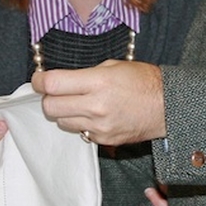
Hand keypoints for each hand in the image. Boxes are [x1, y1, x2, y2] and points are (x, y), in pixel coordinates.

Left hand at [31, 60, 165, 145]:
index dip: (39, 81)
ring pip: (62, 122)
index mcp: (98, 82)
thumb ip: (85, 74)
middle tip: (56, 91)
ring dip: (63, 112)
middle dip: (48, 98)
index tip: (38, 79)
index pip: (53, 84)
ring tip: (78, 103)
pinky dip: (80, 123)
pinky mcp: (104, 139)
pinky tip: (93, 114)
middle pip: (51, 107)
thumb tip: (62, 81)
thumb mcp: (113, 66)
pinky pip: (80, 132)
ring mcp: (99, 126)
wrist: (167, 106)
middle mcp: (96, 106)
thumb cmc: (143, 81)